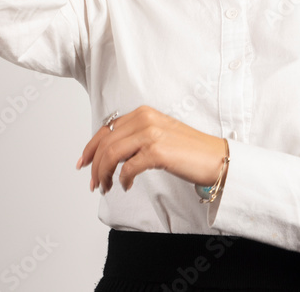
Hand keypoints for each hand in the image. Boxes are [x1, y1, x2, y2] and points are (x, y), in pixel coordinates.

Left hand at [75, 105, 227, 194]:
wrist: (217, 158)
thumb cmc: (189, 150)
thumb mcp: (158, 134)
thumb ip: (136, 137)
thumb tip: (112, 154)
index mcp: (143, 113)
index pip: (106, 129)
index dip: (90, 148)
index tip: (83, 163)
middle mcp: (145, 119)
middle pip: (105, 143)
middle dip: (94, 166)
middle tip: (94, 183)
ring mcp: (151, 134)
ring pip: (111, 154)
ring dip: (104, 174)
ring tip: (106, 187)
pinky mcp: (157, 151)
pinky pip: (128, 168)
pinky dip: (123, 179)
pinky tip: (127, 186)